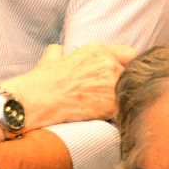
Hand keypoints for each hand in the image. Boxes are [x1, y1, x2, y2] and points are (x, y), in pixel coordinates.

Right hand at [16, 42, 135, 128]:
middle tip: (108, 94)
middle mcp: (109, 64)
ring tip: (104, 107)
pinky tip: (105, 118)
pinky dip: (116, 116)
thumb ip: (60, 51)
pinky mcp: (111, 105)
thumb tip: (58, 50)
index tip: (121, 74)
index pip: (129, 54)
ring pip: (128, 94)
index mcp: (98, 50)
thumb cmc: (42, 80)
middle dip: (121, 85)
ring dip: (120, 101)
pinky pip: (123, 111)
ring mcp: (111, 85)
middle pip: (131, 76)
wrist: (37, 100)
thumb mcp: (51, 57)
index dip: (125, 65)